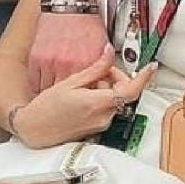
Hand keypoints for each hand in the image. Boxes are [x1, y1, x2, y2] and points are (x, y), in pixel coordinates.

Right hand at [15, 44, 156, 147]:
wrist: (34, 130)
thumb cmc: (46, 107)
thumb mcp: (70, 82)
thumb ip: (95, 69)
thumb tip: (109, 52)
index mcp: (97, 103)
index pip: (131, 90)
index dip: (143, 78)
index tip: (151, 67)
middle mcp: (104, 117)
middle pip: (123, 93)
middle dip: (116, 78)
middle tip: (100, 70)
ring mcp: (101, 125)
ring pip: (116, 100)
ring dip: (107, 88)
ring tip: (85, 85)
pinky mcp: (98, 129)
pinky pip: (108, 109)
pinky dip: (102, 99)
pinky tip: (84, 96)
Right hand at [26, 12, 109, 92]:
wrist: (70, 5)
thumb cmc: (86, 24)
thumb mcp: (102, 46)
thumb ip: (101, 68)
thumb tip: (103, 84)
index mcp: (87, 64)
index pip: (85, 93)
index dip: (84, 99)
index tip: (82, 101)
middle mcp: (68, 65)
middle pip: (65, 95)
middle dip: (67, 99)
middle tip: (67, 99)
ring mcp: (50, 62)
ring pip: (48, 91)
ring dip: (51, 94)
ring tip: (55, 94)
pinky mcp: (36, 57)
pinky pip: (34, 81)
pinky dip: (38, 86)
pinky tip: (44, 84)